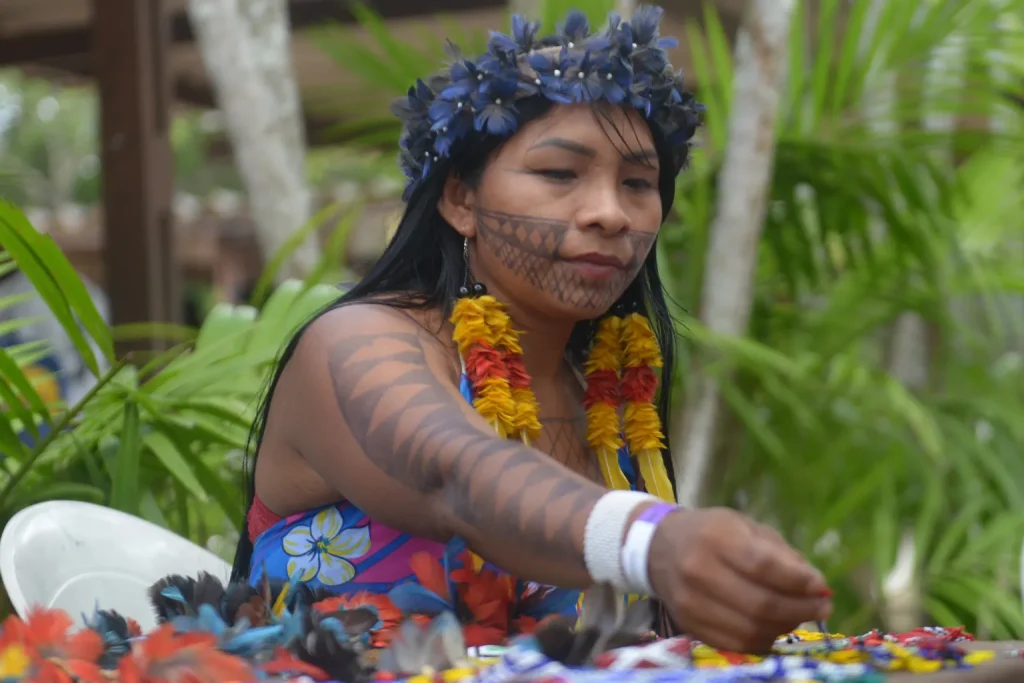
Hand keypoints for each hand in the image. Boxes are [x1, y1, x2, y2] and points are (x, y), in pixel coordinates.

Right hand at [646, 507, 830, 653]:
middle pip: (760, 604)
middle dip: (800, 609)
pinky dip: (763, 639)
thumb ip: (780, 554)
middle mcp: (698, 570)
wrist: (659, 548)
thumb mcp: (744, 526)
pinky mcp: (689, 626)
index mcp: (715, 537)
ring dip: (785, 627)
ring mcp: (691, 603)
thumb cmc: (711, 532)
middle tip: (822, 607)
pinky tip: (774, 626)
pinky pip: (736, 644)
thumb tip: (817, 586)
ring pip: (750, 629)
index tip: (823, 586)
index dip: (799, 582)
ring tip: (799, 615)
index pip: (764, 566)